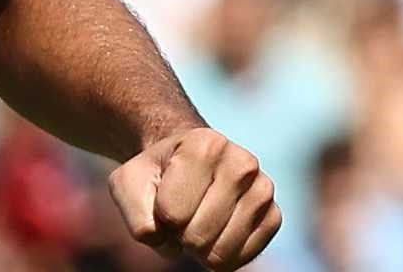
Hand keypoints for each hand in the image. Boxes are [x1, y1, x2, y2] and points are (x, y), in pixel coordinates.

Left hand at [109, 127, 280, 269]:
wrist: (186, 166)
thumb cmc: (156, 175)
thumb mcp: (128, 184)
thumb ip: (136, 215)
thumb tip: (166, 241)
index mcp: (205, 143)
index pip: (172, 213)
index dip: (159, 214)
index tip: (163, 193)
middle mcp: (243, 161)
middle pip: (197, 236)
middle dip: (179, 233)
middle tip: (180, 210)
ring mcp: (263, 188)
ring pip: (220, 252)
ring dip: (199, 246)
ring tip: (196, 217)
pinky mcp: (274, 216)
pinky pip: (242, 259)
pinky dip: (221, 255)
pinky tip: (215, 230)